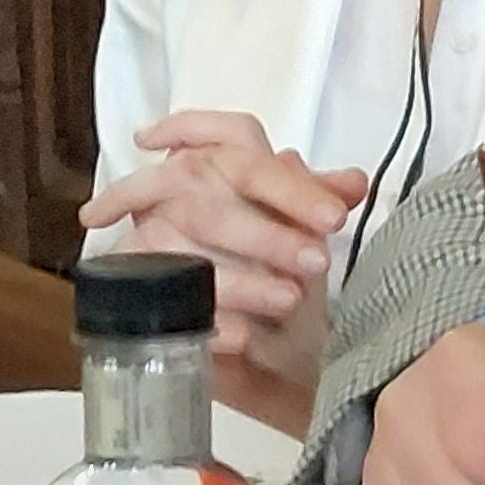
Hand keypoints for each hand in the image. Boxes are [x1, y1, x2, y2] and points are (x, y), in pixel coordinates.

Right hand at [80, 111, 366, 386]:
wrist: (251, 337)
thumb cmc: (273, 261)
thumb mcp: (300, 227)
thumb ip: (319, 197)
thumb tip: (354, 182)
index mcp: (223, 162)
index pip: (242, 146)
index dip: (289, 183)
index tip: (334, 218)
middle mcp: (179, 188)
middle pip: (208, 198)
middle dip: (268, 234)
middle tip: (318, 264)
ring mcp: (149, 231)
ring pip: (180, 247)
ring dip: (240, 279)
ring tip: (288, 301)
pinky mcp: (130, 280)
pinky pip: (159, 297)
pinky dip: (208, 319)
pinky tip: (242, 337)